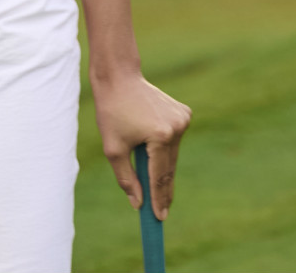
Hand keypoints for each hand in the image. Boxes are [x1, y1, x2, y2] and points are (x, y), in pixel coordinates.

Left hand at [93, 70, 191, 219]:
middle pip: (169, 168)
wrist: (119, 77)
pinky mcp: (184, 113)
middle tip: (161, 213)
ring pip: (172, 155)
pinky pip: (174, 140)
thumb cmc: (112, 111)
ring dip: (163, 169)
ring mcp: (183, 119)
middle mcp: (177, 128)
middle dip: (163, 190)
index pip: (159, 176)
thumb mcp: (113, 148)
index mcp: (160, 136)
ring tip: (158, 191)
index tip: (159, 218)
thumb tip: (138, 204)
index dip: (158, 199)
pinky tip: (156, 152)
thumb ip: (126, 179)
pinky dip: (165, 149)